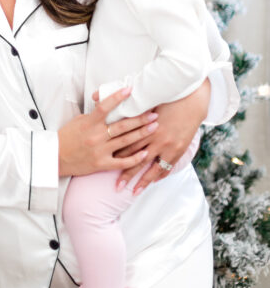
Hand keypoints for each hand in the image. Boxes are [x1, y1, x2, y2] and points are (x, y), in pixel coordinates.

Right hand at [58, 88, 158, 177]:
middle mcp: (96, 136)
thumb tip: (106, 106)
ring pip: (125, 141)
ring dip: (141, 134)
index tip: (130, 91)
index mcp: (89, 123)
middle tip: (154, 113)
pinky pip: (121, 162)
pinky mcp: (101, 164)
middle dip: (140, 119)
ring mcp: (100, 151)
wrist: (55, 158)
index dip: (117, 98)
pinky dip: (134, 158)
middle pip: (122, 125)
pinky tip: (145, 153)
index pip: (104, 107)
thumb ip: (93, 115)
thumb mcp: (78, 121)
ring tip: (154, 127)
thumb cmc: (66, 138)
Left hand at [115, 79, 210, 193]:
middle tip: (117, 187)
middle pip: (137, 160)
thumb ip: (125, 105)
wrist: (190, 99)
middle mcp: (155, 139)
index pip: (127, 145)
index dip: (115, 156)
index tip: (105, 165)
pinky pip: (168, 166)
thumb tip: (97, 96)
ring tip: (134, 192)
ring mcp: (168, 146)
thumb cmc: (166, 97)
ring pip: (153, 168)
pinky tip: (154, 181)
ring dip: (143, 181)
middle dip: (126, 174)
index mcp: (144, 127)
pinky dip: (160, 174)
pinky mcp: (179, 149)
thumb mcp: (145, 100)